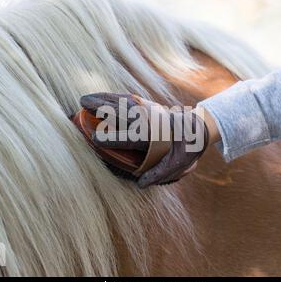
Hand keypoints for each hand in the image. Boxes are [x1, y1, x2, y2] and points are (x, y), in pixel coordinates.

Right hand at [80, 93, 209, 187]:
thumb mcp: (177, 165)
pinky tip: (104, 96)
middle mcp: (146, 120)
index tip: (95, 138)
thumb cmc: (186, 147)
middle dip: (100, 108)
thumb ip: (158, 174)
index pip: (126, 137)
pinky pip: (128, 98)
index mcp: (151, 137)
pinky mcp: (148, 105)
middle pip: (119, 113)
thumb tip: (141, 185)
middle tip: (82, 104)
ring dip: (103, 99)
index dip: (110, 138)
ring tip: (86, 98)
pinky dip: (114, 96)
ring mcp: (147, 110)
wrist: (198, 127)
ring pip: (121, 102)